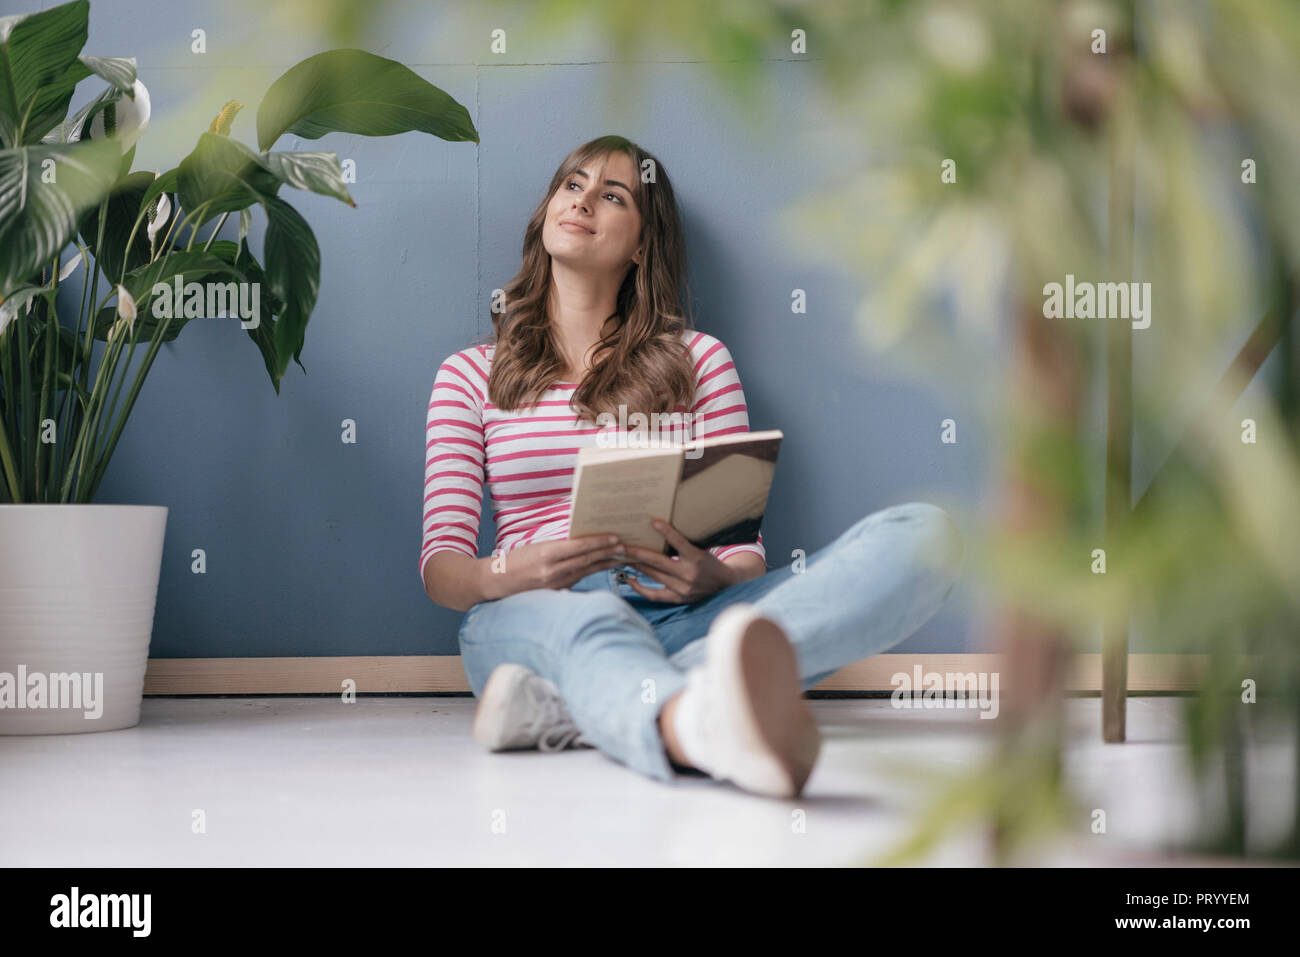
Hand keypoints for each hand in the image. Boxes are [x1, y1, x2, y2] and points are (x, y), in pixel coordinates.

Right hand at [481, 534, 627, 599]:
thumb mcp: (537, 547)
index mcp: (547, 555)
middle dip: (608, 553)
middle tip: (625, 547)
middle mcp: (553, 571)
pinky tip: (601, 567)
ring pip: (585, 571)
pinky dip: (591, 572)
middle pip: (586, 560)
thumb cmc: (516, 560)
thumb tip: (582, 542)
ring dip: (604, 563)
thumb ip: (559, 546)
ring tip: (619, 556)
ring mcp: (555, 584)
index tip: (615, 538)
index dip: (599, 542)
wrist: (497, 582)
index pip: (579, 547)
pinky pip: (577, 580)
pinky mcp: (556, 592)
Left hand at [619, 518, 737, 603]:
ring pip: (653, 575)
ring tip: (622, 558)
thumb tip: (659, 530)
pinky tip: (630, 579)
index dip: (666, 532)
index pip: (679, 542)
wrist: (725, 585)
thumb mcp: (701, 550)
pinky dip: (640, 588)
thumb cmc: (710, 563)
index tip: (653, 522)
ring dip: (636, 566)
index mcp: (696, 558)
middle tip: (620, 545)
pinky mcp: (677, 598)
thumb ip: (682, 545)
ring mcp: (682, 588)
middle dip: (636, 553)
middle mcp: (688, 574)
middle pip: (657, 562)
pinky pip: (654, 595)